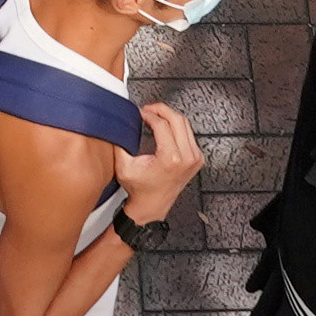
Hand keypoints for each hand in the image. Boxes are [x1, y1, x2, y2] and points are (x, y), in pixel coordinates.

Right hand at [122, 97, 207, 224]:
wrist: (152, 205)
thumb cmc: (139, 189)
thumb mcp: (123, 165)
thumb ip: (120, 142)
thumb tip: (118, 123)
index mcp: (171, 159)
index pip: (162, 124)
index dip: (149, 115)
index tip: (141, 113)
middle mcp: (187, 158)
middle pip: (177, 119)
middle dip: (161, 110)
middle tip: (149, 109)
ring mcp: (195, 159)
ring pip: (185, 124)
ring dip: (169, 117)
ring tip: (155, 116)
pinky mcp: (197, 159)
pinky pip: (189, 134)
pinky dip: (177, 127)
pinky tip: (165, 127)